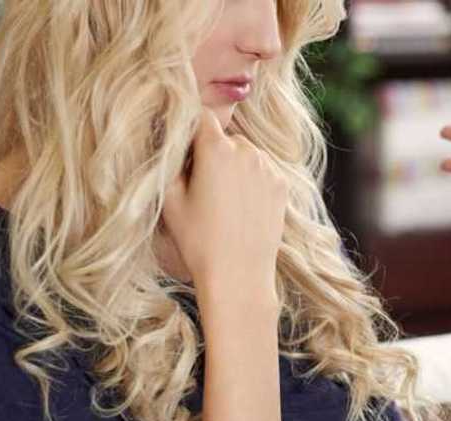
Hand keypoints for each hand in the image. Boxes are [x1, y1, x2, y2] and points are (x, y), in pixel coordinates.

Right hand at [161, 110, 287, 294]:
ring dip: (234, 165)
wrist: (238, 275)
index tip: (184, 147)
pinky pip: (263, 170)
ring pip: (246, 153)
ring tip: (223, 199)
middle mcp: (248, 151)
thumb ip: (168, 159)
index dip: (190, 128)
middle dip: (212, 151)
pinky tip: (241, 206)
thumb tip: (169, 137)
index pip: (201, 116)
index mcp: (216, 148)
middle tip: (201, 183)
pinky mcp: (283, 185)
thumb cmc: (198, 239)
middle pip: (225, 137)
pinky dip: (252, 180)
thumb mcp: (169, 198)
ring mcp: (269, 168)